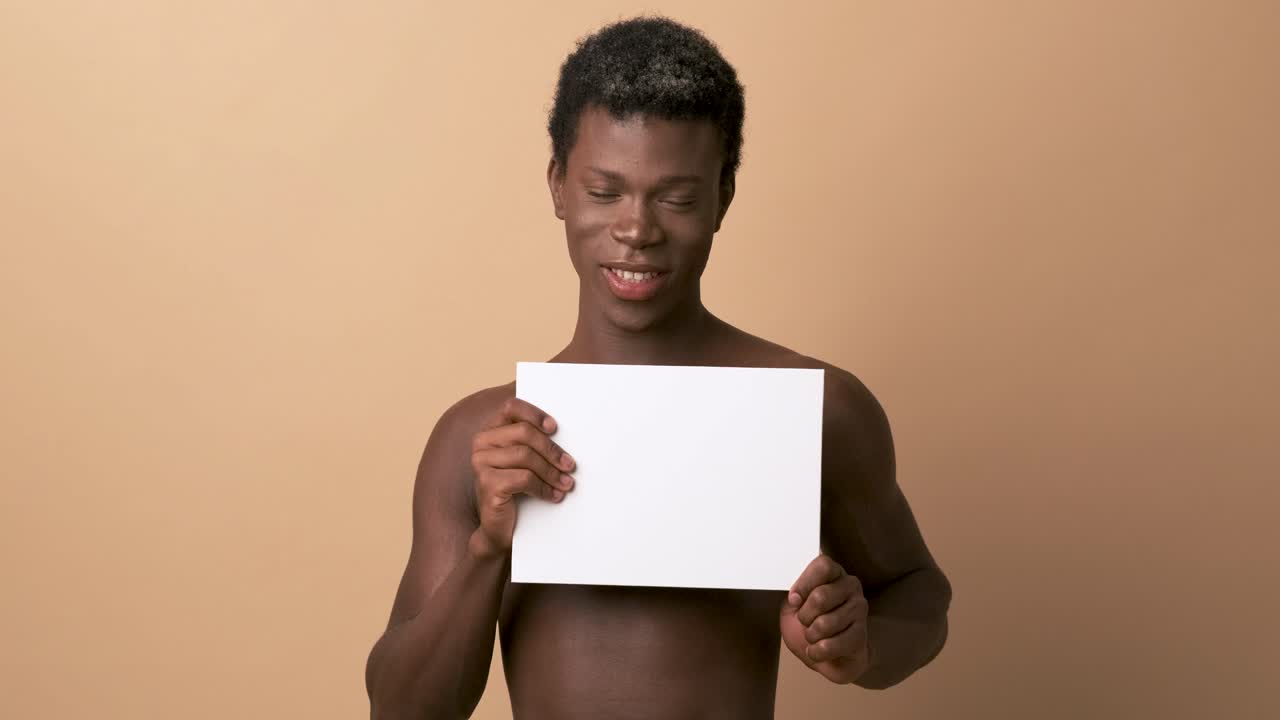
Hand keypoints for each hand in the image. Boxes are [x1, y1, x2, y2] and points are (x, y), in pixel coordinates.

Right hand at [469, 397, 575, 556]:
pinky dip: (543, 488)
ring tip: (566, 483)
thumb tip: (563, 429)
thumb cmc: (515, 490)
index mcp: (491, 431)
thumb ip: (534, 442)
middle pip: (524, 433)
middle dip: (552, 449)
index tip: (555, 428)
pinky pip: (524, 478)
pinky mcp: (487, 483)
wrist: (499, 528)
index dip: (535, 414)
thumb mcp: (525, 462)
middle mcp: (481, 443)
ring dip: (551, 471)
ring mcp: (481, 463)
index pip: (511, 407)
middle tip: (570, 465)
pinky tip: (553, 496)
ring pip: (526, 456)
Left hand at [780, 554, 870, 683]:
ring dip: (810, 636)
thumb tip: (795, 597)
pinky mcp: (861, 635)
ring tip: (813, 636)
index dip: (804, 584)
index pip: (823, 566)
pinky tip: (818, 650)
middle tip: (804, 622)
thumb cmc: (810, 625)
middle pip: (820, 596)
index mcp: (834, 573)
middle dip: (804, 616)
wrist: (828, 657)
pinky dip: (816, 652)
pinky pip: (830, 645)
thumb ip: (793, 595)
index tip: (794, 600)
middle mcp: (851, 586)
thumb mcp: (793, 605)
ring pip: (824, 624)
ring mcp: (859, 609)